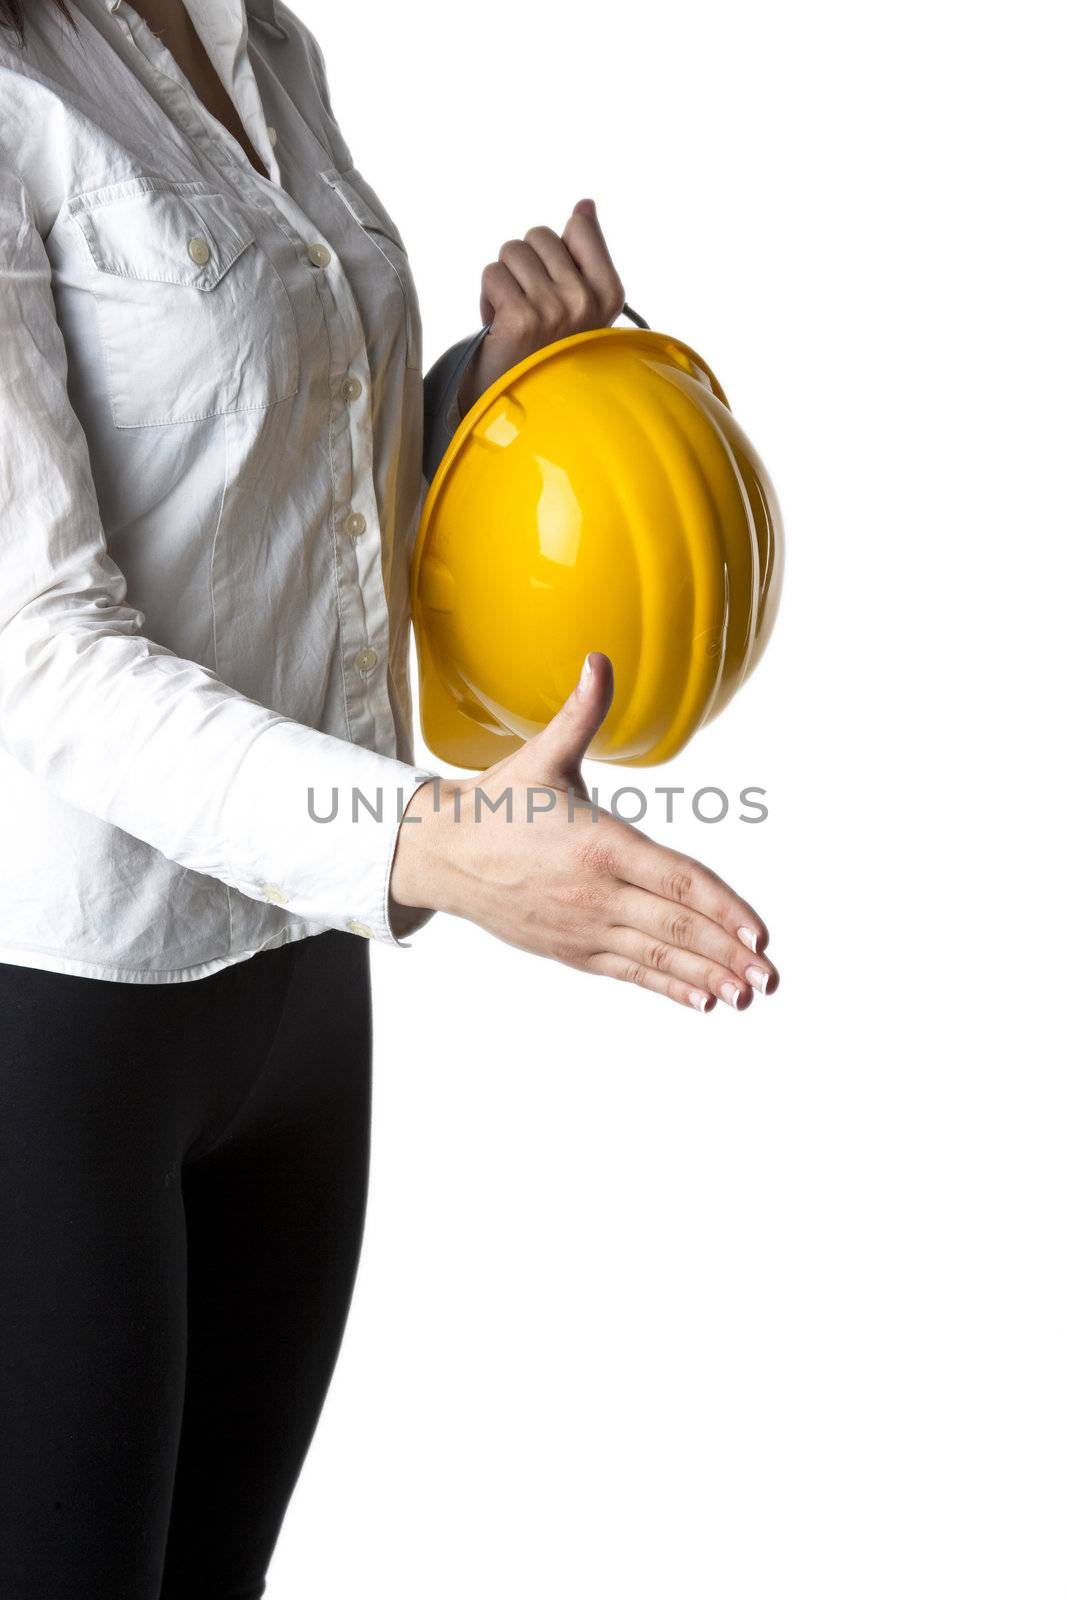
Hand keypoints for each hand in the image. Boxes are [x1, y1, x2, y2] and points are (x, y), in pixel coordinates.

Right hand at [391, 655, 778, 1012]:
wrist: (441, 853)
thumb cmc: (499, 803)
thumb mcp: (543, 755)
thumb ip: (582, 713)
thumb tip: (600, 660)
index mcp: (600, 844)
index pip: (677, 878)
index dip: (722, 907)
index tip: (759, 932)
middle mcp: (596, 892)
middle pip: (675, 926)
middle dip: (727, 954)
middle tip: (768, 976)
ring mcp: (583, 926)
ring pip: (656, 957)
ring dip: (706, 978)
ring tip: (747, 996)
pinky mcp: (571, 950)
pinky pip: (629, 972)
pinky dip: (667, 987)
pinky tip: (703, 1000)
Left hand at [456, 198, 626, 415]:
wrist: (527, 413)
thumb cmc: (549, 354)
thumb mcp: (580, 306)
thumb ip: (586, 253)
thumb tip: (585, 206)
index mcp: (609, 293)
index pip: (579, 227)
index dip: (552, 251)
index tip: (553, 284)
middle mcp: (586, 299)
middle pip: (538, 236)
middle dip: (523, 266)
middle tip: (528, 306)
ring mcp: (555, 308)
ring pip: (511, 251)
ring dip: (503, 282)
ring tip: (513, 317)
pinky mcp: (522, 317)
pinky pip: (492, 274)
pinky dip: (487, 298)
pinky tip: (499, 327)